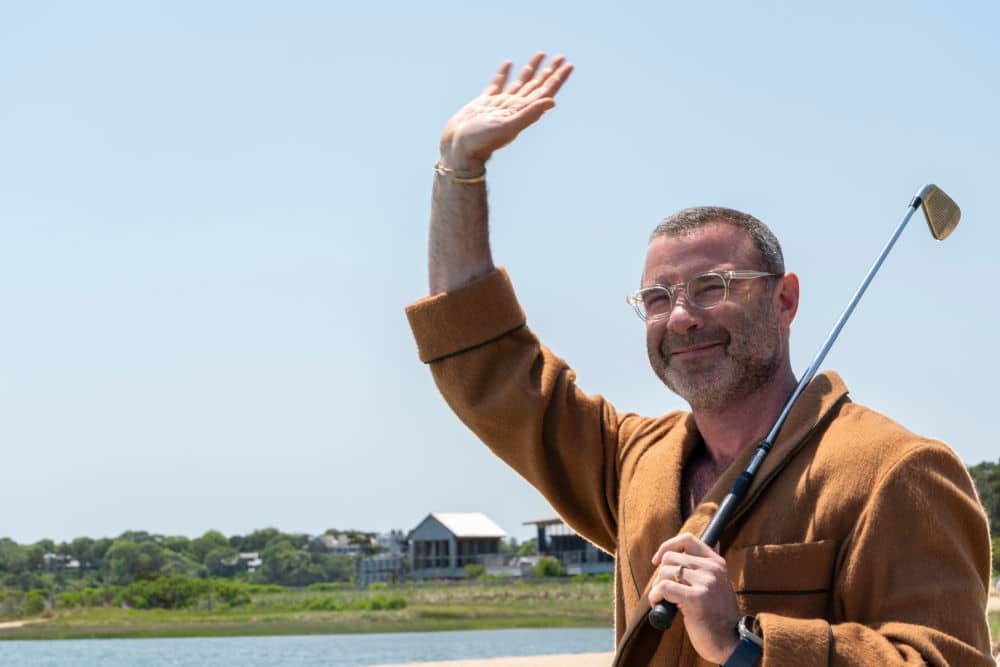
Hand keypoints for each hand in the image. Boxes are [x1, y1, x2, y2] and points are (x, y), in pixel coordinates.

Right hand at [439, 52, 572, 172]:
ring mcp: (500, 104)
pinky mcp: (485, 103)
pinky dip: (504, 73)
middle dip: (549, 71)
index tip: (568, 65)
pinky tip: (508, 64)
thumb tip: (552, 102)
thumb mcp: (507, 127)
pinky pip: (498, 84)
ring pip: (520, 82)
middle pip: (536, 85)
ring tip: (541, 54)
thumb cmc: (480, 141)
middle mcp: (514, 107)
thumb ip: (529, 114)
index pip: (544, 92)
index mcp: (522, 112)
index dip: (557, 78)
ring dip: (531, 69)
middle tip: (561, 57)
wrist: (457, 148)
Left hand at [649, 533, 741, 664]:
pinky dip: (655, 596)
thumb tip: (691, 547)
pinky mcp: (695, 598)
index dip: (668, 546)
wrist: (730, 643)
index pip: (687, 539)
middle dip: (661, 574)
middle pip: (670, 557)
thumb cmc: (717, 616)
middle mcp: (712, 569)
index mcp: (717, 563)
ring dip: (657, 587)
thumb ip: (704, 568)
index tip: (658, 561)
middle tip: (664, 591)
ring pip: (664, 572)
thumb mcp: (716, 585)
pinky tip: (660, 605)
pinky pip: (663, 587)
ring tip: (664, 600)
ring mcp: (705, 583)